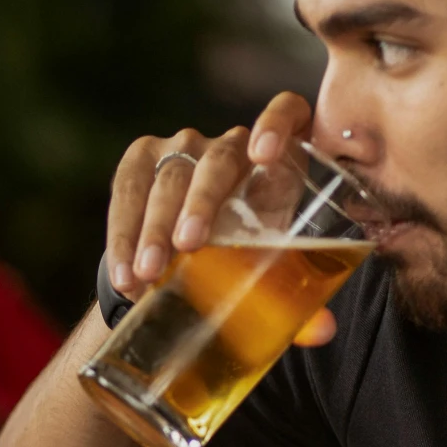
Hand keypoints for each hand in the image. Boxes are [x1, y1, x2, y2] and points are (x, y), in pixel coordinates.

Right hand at [104, 90, 336, 345]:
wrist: (179, 264)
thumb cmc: (240, 263)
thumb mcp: (269, 275)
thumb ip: (298, 302)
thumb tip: (322, 332)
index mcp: (277, 163)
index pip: (287, 113)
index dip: (278, 123)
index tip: (264, 155)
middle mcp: (229, 147)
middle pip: (219, 159)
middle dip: (200, 203)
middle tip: (187, 247)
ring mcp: (181, 148)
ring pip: (169, 177)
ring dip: (153, 229)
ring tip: (147, 275)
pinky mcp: (139, 160)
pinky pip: (128, 190)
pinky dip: (124, 235)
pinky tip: (124, 271)